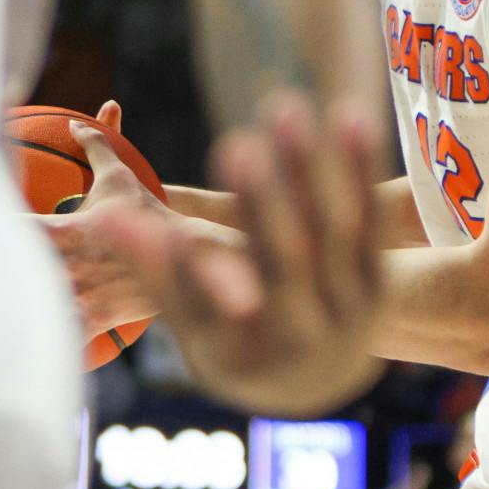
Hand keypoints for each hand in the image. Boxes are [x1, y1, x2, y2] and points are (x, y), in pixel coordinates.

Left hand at [35, 102, 166, 338]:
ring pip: (42, 310)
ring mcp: (86, 295)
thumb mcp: (119, 175)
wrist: (186, 254)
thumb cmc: (146, 210)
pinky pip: (68, 337)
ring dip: (16, 313)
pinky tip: (23, 351)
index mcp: (70, 232)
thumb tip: (75, 121)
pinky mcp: (99, 318)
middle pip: (23, 276)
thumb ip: (95, 145)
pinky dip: (49, 343)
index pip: (22, 232)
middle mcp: (74, 266)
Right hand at [88, 95, 384, 416]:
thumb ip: (161, 273)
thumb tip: (111, 221)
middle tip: (237, 147)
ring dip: (310, 166)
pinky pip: (370, 216)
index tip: (176, 225)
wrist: (319, 379)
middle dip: (261, 200)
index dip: (198, 268)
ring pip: (332, 228)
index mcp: (254, 350)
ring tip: (284, 108)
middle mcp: (310, 332)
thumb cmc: (235, 348)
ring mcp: (352, 307)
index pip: (224, 307)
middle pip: (286, 259)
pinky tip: (349, 115)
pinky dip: (359, 166)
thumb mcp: (197, 327)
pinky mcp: (377, 277)